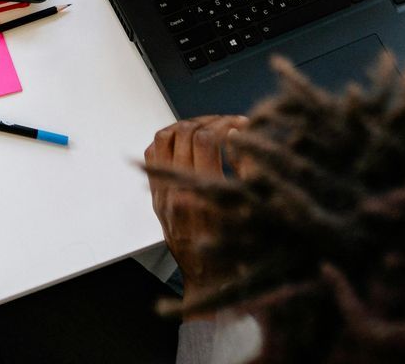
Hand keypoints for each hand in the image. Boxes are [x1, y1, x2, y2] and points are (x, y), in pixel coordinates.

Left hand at [144, 115, 246, 293]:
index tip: (241, 124)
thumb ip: (247, 176)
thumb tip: (241, 137)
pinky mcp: (156, 198)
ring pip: (163, 138)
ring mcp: (162, 194)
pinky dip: (168, 141)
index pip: (206, 140)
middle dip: (209, 120)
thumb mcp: (251, 217)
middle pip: (184, 133)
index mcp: (204, 198)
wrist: (209, 283)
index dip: (226, 124)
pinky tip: (187, 142)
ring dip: (186, 125)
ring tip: (208, 127)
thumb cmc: (236, 256)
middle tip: (227, 122)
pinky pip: (152, 156)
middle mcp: (177, 192)